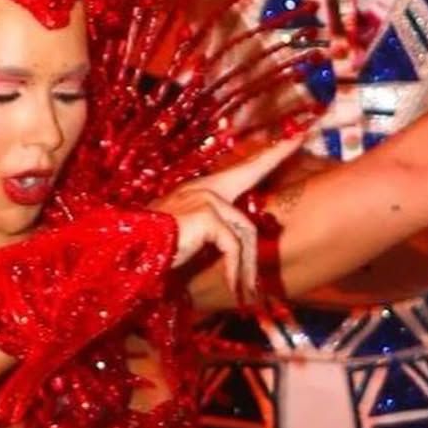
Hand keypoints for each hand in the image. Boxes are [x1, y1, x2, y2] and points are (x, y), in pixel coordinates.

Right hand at [156, 133, 304, 302]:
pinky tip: (233, 289)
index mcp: (201, 190)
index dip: (273, 152)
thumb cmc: (152, 250)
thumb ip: (212, 233)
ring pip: (244, 234)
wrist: (126, 252)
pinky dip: (235, 272)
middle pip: (250, 195)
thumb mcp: (186, 238)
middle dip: (275, 174)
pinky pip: (233, 247)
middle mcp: (205, 187)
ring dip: (246, 270)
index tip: (298, 133)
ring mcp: (206, 198)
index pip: (245, 167)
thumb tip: (240, 247)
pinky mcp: (207, 214)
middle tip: (301, 142)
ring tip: (245, 294)